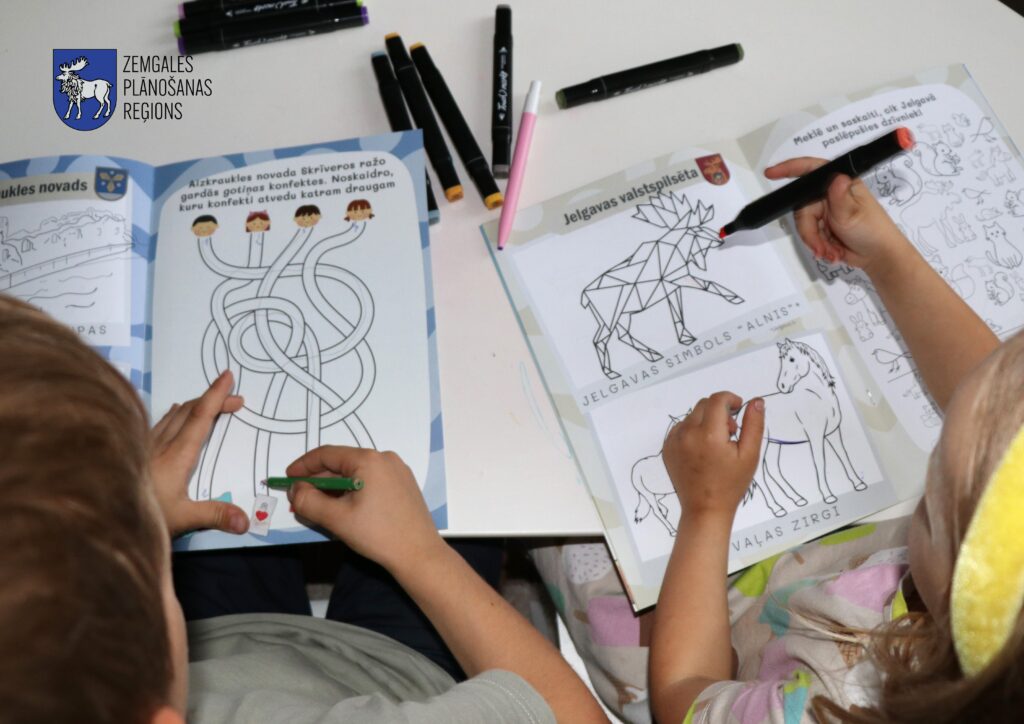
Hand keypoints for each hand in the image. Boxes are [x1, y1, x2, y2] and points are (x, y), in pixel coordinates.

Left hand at [151, 370, 248, 536]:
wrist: (96, 515)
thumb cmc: (138, 515)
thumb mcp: (182, 518)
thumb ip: (215, 515)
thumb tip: (246, 521)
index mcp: (177, 454)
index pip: (200, 416)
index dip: (216, 394)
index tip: (227, 376)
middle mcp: (161, 443)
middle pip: (189, 409)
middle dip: (214, 399)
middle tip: (235, 400)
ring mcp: (145, 445)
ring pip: (173, 414)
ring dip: (195, 405)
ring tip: (210, 403)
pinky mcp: (135, 450)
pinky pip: (159, 423)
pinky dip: (175, 414)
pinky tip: (173, 415)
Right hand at [285, 446, 442, 572]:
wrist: (419, 555)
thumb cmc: (378, 534)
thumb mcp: (336, 518)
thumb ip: (308, 501)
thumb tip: (295, 490)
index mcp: (369, 460)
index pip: (327, 454)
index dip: (304, 465)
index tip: (287, 478)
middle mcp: (385, 459)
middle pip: (342, 464)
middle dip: (318, 481)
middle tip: (300, 498)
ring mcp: (397, 472)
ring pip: (356, 474)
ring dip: (334, 489)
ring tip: (319, 507)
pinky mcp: (403, 485)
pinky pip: (370, 481)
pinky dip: (352, 492)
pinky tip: (343, 509)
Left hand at [662, 391, 764, 520]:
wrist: (705, 509)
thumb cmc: (731, 484)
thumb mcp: (750, 455)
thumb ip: (753, 425)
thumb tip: (756, 401)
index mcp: (708, 434)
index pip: (717, 400)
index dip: (731, 399)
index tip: (739, 409)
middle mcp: (687, 433)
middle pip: (704, 405)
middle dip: (720, 412)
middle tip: (731, 433)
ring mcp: (673, 441)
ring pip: (692, 416)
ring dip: (706, 421)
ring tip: (717, 445)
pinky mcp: (667, 448)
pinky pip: (681, 428)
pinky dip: (693, 431)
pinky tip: (703, 451)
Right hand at [764, 157, 911, 272]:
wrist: (878, 256)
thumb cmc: (872, 230)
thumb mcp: (853, 215)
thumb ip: (840, 198)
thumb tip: (835, 179)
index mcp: (839, 183)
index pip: (811, 170)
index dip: (790, 169)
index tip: (771, 173)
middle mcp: (829, 194)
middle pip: (802, 208)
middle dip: (810, 231)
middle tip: (821, 247)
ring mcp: (825, 211)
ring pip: (804, 225)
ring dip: (815, 242)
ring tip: (830, 253)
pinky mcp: (823, 227)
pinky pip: (809, 235)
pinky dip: (818, 246)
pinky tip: (832, 253)